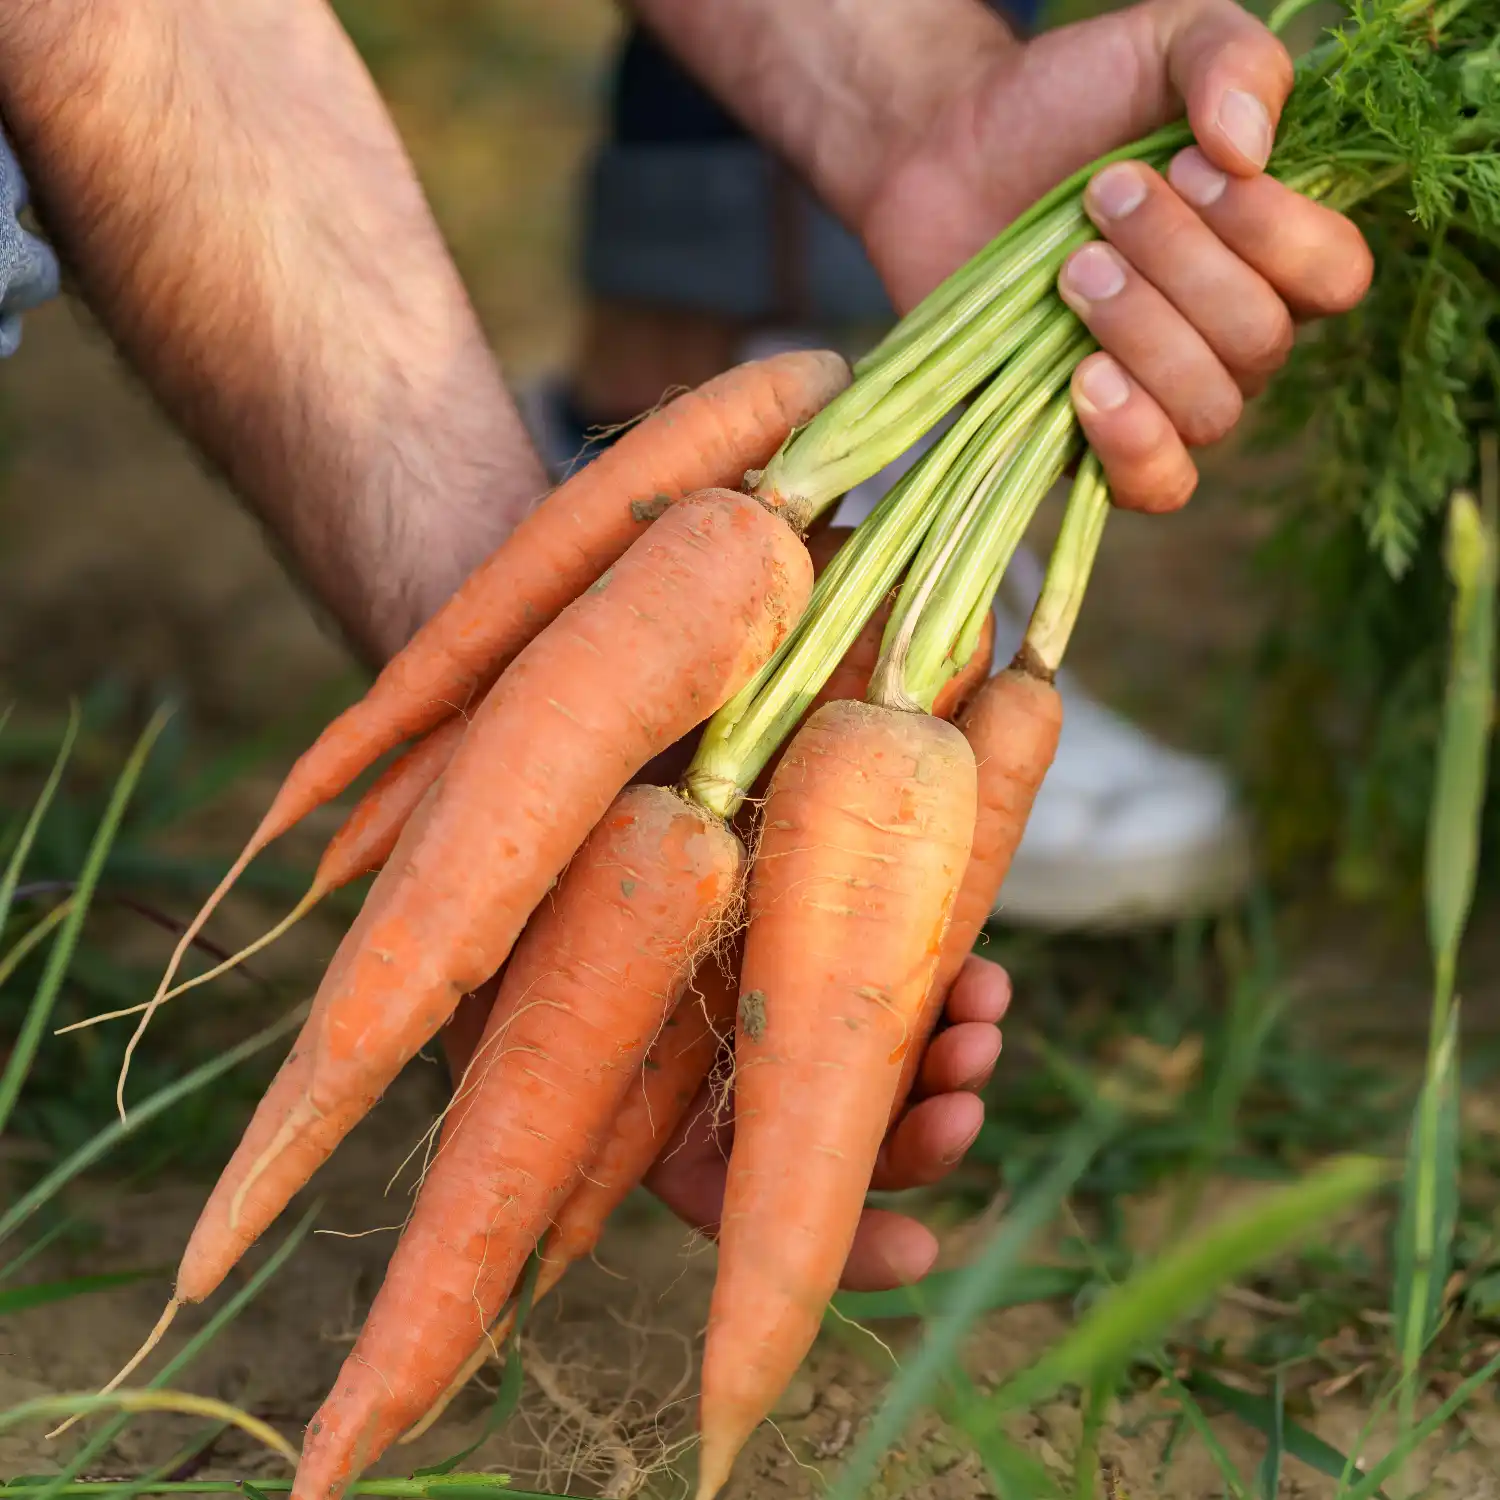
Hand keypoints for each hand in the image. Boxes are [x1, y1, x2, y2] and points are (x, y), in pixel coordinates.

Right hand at [644, 952, 1010, 1291]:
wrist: (652, 833)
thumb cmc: (614, 942)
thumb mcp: (634, 1042)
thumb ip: (659, 1108)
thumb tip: (759, 1190)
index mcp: (693, 1142)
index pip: (777, 1220)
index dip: (853, 1250)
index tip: (920, 1250)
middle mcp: (762, 1096)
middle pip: (863, 1153)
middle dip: (927, 1141)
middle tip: (961, 1113)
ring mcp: (811, 1026)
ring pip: (904, 1079)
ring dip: (956, 1069)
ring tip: (980, 1037)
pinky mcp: (859, 958)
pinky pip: (922, 993)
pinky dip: (961, 995)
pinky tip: (983, 984)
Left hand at [857, 0, 1372, 511]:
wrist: (943, 154)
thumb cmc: (1064, 104)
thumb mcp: (1159, 40)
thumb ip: (1231, 59)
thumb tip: (1250, 149)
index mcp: (1267, 252)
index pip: (1334, 278)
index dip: (1275, 233)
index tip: (1191, 166)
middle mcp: (1227, 337)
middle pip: (1258, 342)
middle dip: (1180, 265)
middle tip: (1101, 200)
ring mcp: (1160, 396)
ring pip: (1209, 410)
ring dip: (1144, 333)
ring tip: (1074, 268)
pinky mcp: (1088, 442)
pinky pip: (1154, 486)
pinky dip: (1132, 442)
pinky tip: (1086, 380)